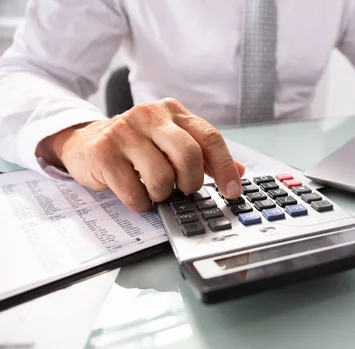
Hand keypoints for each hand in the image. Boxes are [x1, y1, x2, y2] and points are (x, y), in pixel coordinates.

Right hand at [36, 98, 244, 211]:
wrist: (85, 141)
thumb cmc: (138, 145)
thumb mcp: (173, 141)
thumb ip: (205, 155)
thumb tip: (239, 172)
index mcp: (173, 111)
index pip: (210, 138)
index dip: (225, 168)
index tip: (233, 192)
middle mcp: (150, 115)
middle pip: (188, 155)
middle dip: (191, 182)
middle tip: (185, 190)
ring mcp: (124, 131)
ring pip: (162, 177)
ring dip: (162, 194)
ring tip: (155, 190)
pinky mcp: (104, 152)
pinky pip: (135, 192)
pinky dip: (141, 202)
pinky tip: (137, 194)